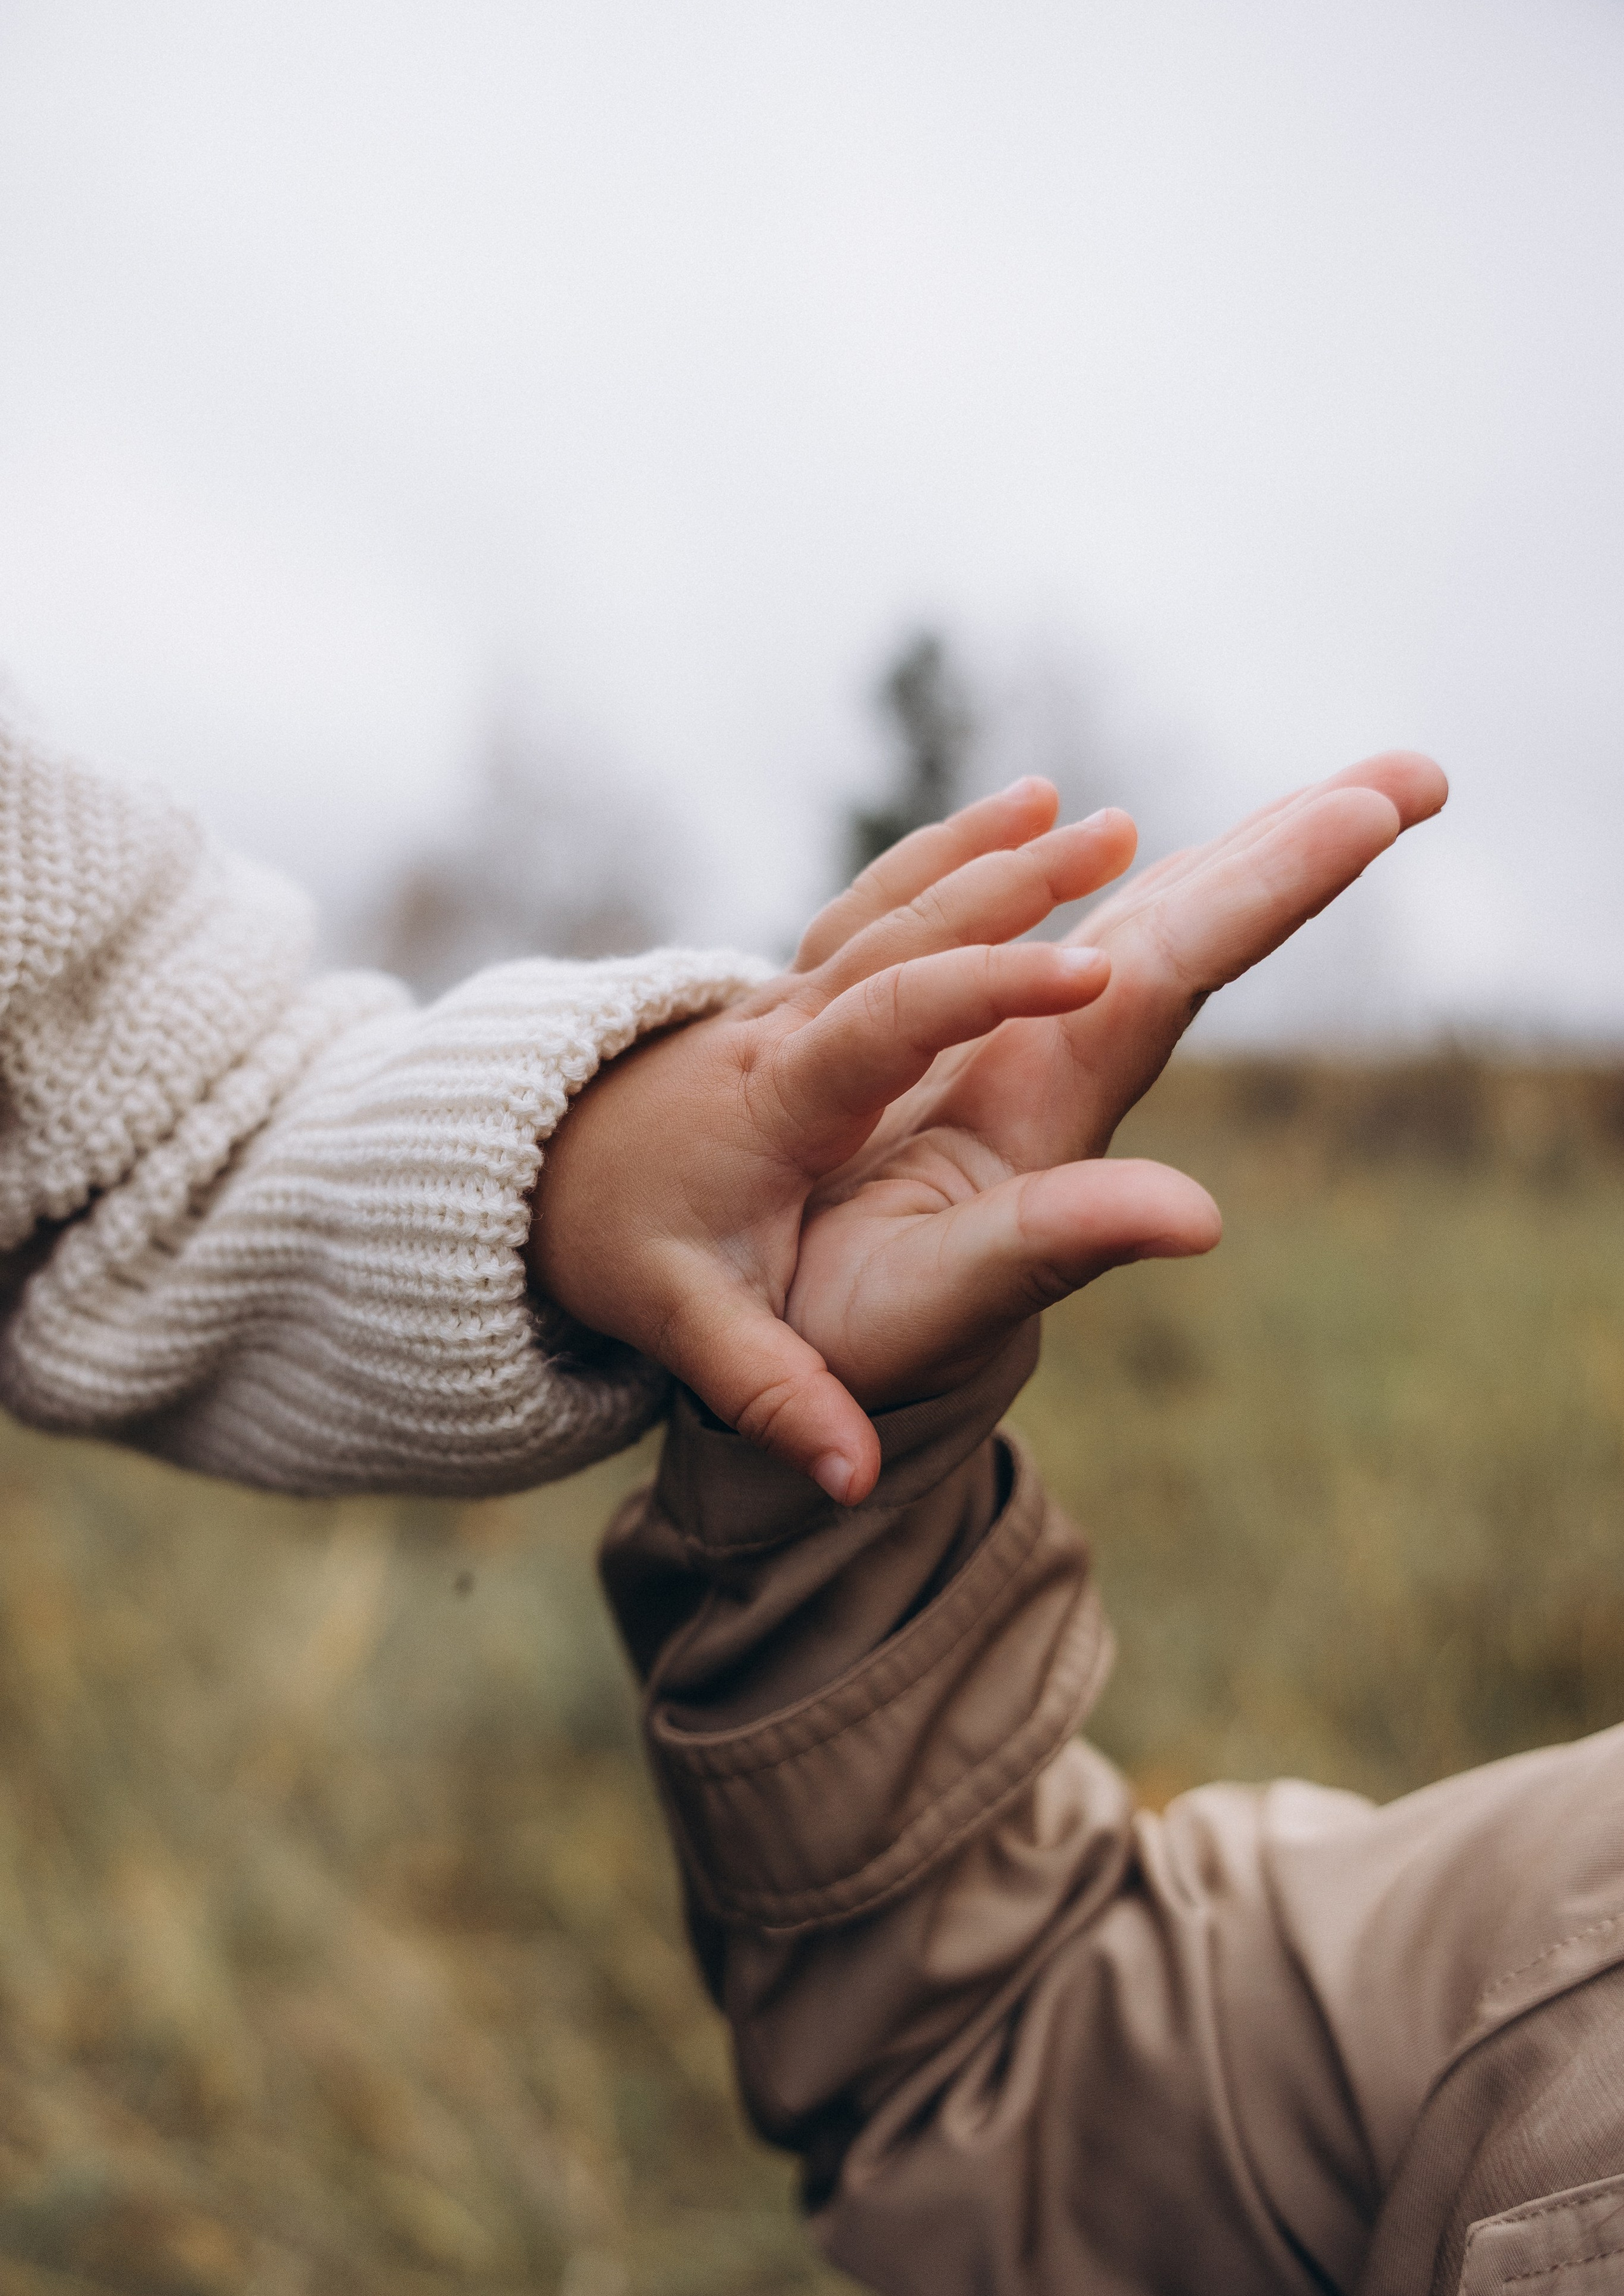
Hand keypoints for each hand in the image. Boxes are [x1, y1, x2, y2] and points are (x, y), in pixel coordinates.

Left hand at [531, 780, 1136, 1502]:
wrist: (541, 1171)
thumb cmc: (626, 1245)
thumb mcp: (690, 1326)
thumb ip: (773, 1393)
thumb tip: (852, 1481)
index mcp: (777, 1096)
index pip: (884, 1020)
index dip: (980, 986)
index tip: (1087, 967)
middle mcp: (786, 1022)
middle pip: (901, 929)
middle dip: (1011, 883)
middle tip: (1123, 842)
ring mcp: (790, 992)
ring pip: (894, 898)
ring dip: (991, 852)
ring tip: (1095, 819)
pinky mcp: (804, 987)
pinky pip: (885, 903)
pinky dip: (953, 855)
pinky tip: (1028, 814)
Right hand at [783, 754, 1446, 1415]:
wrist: (825, 1358)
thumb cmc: (862, 1334)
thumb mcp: (943, 1293)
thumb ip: (1058, 1241)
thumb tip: (1206, 1220)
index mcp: (1058, 1105)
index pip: (1184, 968)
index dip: (1273, 885)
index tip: (1376, 807)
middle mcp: (1066, 1069)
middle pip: (1198, 932)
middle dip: (1298, 845)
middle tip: (1420, 771)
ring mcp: (1028, 1058)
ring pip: (1147, 932)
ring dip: (1234, 858)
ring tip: (1331, 794)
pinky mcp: (977, 1061)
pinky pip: (1063, 947)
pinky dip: (1107, 886)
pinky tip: (1132, 851)